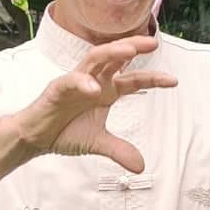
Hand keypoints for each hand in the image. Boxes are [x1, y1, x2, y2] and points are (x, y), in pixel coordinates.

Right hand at [8, 35, 175, 172]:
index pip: (133, 80)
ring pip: (95, 59)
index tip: (173, 81)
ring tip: (129, 50)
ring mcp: (76, 82)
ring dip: (112, 53)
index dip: (152, 79)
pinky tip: (94, 89)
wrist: (36, 138)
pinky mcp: (57, 88)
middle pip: (115, 57)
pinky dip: (83, 83)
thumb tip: (141, 166)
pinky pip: (71, 80)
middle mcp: (94, 82)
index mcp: (106, 91)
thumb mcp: (98, 143)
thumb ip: (119, 151)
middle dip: (133, 47)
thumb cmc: (64, 131)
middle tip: (152, 42)